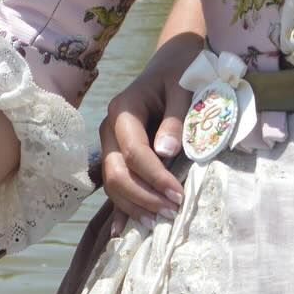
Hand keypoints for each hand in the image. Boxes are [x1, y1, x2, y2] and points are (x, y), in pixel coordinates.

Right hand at [99, 33, 201, 233]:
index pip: (134, 152)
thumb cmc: (181, 72)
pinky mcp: (117, 153)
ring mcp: (109, 143)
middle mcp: (109, 128)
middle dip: (143, 196)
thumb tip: (166, 153)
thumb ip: (176, 118)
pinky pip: (114, 182)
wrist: (172, 62)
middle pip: (116, 173)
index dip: (154, 177)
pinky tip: (120, 230)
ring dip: (134, 204)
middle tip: (171, 211)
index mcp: (123, 109)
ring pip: (112, 183)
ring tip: (160, 219)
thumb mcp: (184, 88)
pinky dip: (120, 205)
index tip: (177, 194)